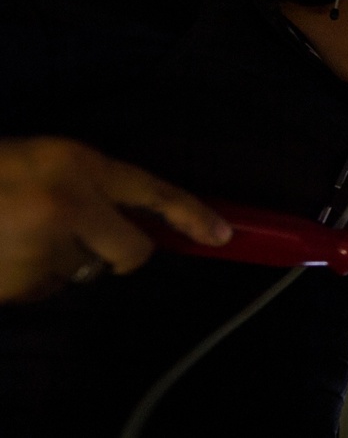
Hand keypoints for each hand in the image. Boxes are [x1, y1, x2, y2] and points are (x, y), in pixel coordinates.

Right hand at [0, 137, 231, 302]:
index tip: (224, 234)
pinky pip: (44, 290)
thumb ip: (90, 186)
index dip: (191, 214)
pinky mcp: (15, 282)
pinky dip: (29, 280)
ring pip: (82, 272)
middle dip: (116, 253)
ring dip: (61, 262)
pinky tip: (3, 252)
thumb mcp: (43, 158)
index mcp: (76, 163)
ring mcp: (39, 248)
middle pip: (130, 252)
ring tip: (17, 234)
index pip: (151, 190)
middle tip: (82, 238)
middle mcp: (66, 204)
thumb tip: (136, 220)